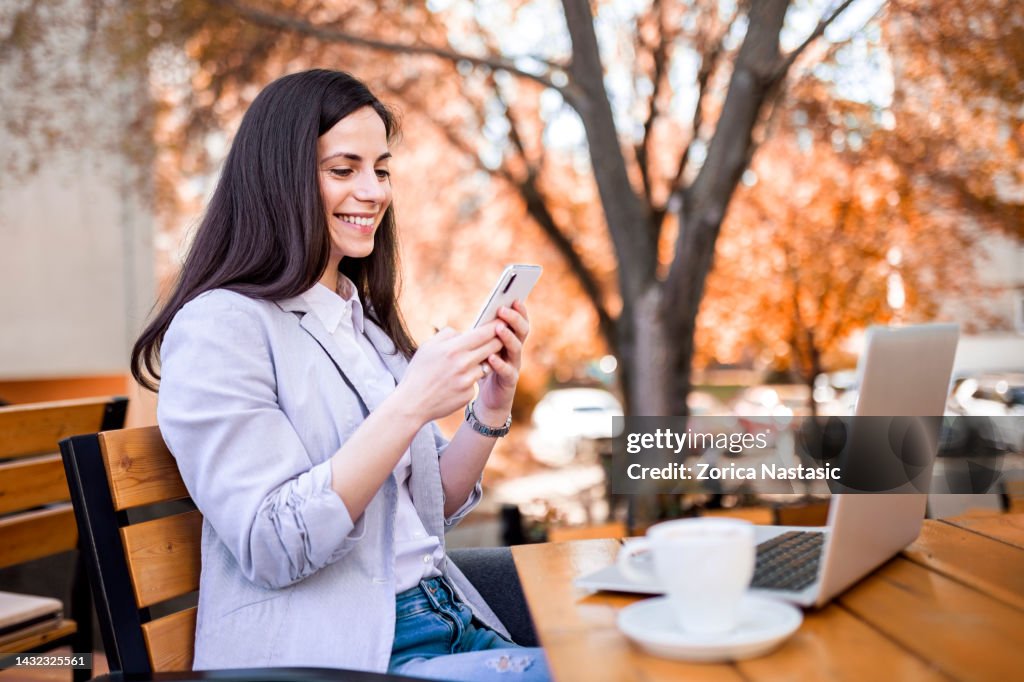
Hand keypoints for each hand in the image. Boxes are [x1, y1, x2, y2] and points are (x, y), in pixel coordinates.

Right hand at [394, 324, 503, 423]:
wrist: (412, 403)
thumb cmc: (419, 372)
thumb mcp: (427, 347)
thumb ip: (448, 335)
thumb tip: (463, 332)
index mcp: (453, 348)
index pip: (484, 333)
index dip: (496, 326)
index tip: (503, 321)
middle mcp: (463, 363)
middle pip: (492, 347)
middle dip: (498, 341)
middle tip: (500, 337)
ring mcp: (468, 380)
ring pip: (487, 365)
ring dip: (483, 361)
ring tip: (470, 361)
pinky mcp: (469, 394)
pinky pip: (476, 382)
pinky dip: (471, 379)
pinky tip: (457, 382)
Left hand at [475, 301, 529, 422]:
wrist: (488, 400)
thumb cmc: (483, 369)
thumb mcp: (482, 348)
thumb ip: (483, 334)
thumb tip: (479, 315)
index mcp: (510, 340)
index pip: (519, 322)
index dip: (519, 310)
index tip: (514, 297)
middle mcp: (515, 351)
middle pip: (521, 331)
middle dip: (514, 319)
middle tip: (503, 309)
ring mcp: (514, 366)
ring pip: (516, 349)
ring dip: (508, 337)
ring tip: (499, 328)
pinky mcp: (509, 381)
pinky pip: (506, 371)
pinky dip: (499, 364)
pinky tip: (491, 357)